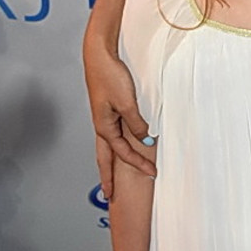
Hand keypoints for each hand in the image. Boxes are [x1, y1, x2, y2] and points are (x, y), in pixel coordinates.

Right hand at [84, 38, 153, 198]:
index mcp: (104, 127)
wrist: (99, 56)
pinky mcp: (107, 110)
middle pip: (104, 158)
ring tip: (110, 178)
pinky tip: (121, 148)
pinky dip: (117, 146)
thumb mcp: (127, 103)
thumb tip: (144, 140)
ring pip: (107, 148)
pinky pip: (113, 135)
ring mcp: (103, 118)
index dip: (138, 163)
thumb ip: (136, 124)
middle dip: (107, 177)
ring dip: (110, 164)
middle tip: (109, 194)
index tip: (151, 173)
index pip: (123, 152)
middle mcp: (102, 126)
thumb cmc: (109, 76)